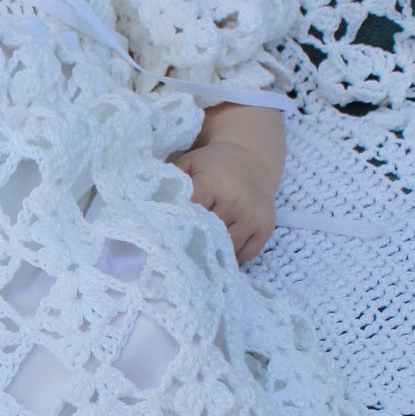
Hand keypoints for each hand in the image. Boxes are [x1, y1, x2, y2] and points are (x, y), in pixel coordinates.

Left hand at [173, 139, 277, 262]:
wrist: (251, 159)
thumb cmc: (212, 166)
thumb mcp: (188, 165)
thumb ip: (168, 184)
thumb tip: (148, 211)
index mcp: (213, 183)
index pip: (189, 217)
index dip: (176, 228)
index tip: (166, 237)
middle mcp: (236, 201)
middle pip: (208, 237)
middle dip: (193, 244)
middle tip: (180, 250)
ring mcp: (254, 217)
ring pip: (226, 250)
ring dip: (212, 253)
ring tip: (201, 248)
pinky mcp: (266, 228)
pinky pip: (244, 256)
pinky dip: (231, 255)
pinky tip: (222, 245)